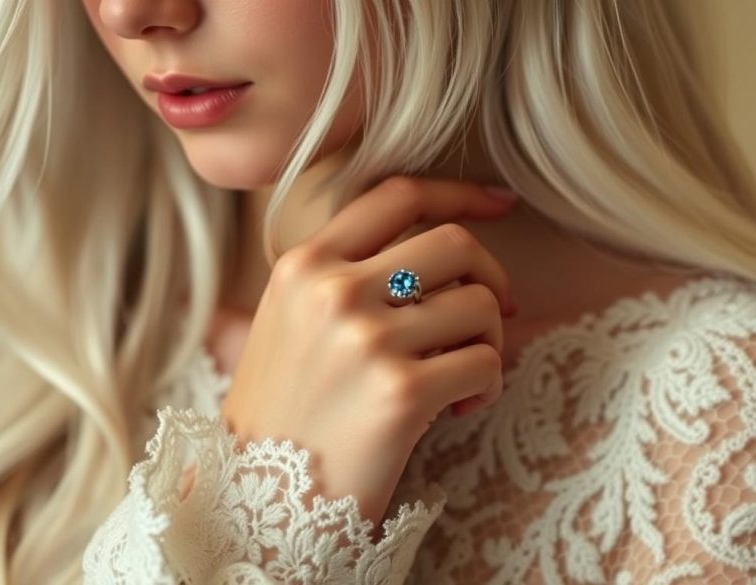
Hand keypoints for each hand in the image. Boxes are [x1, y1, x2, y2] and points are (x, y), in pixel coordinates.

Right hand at [220, 176, 518, 531]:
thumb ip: (342, 275)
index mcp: (303, 265)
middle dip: (490, 277)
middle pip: (454, 244)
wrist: (257, 500)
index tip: (498, 204)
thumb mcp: (288, 322)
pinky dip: (487, 386)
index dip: (459, 194)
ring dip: (489, 341)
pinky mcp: (401, 393)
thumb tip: (442, 254)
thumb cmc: (284, 414)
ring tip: (460, 376)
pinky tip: (458, 409)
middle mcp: (332, 291)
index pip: (397, 196)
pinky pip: (485, 363)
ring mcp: (366, 340)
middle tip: (491, 313)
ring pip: (480, 305)